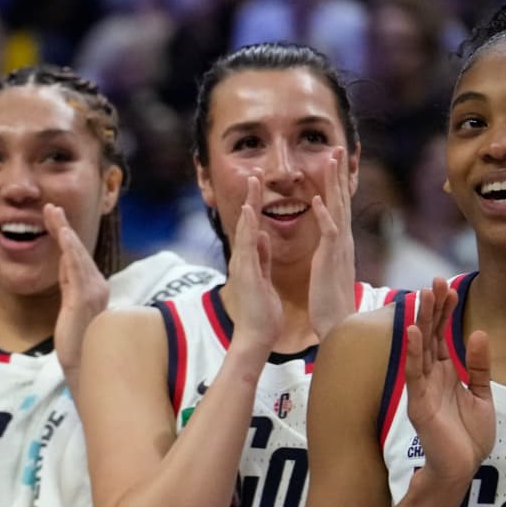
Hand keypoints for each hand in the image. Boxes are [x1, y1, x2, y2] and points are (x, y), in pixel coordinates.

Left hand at [46, 202, 107, 377]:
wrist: (84, 365)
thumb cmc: (78, 341)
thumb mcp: (70, 307)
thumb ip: (70, 286)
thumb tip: (65, 268)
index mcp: (92, 286)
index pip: (76, 255)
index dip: (65, 235)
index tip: (53, 217)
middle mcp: (96, 285)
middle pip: (77, 249)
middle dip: (63, 226)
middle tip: (50, 206)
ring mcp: (92, 291)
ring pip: (77, 254)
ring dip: (64, 231)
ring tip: (53, 213)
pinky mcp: (84, 298)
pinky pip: (76, 268)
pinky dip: (70, 249)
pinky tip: (62, 234)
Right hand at [224, 175, 280, 356]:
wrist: (257, 335)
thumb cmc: (262, 310)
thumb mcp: (264, 277)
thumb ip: (261, 256)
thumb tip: (260, 235)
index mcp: (250, 259)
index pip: (253, 226)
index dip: (256, 203)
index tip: (260, 183)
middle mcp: (243, 258)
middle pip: (246, 221)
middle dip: (250, 196)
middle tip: (254, 171)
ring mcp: (242, 264)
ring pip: (245, 228)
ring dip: (248, 203)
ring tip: (252, 182)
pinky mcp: (246, 272)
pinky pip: (247, 246)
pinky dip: (248, 227)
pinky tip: (250, 211)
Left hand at [306, 148, 357, 339]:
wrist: (337, 322)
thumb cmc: (330, 299)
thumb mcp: (327, 267)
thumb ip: (329, 251)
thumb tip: (330, 241)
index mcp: (338, 241)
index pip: (338, 205)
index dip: (336, 183)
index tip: (332, 162)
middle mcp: (342, 239)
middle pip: (341, 198)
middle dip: (338, 173)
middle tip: (337, 147)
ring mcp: (338, 247)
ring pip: (338, 207)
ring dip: (334, 182)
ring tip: (332, 159)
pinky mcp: (331, 258)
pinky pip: (329, 232)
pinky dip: (324, 214)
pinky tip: (318, 198)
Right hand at [404, 281, 494, 485]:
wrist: (460, 467)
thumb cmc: (467, 436)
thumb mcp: (481, 393)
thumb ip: (478, 366)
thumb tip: (476, 334)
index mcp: (445, 374)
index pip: (442, 336)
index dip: (444, 312)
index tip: (447, 287)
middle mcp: (430, 377)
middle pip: (429, 336)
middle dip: (432, 309)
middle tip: (434, 281)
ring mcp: (422, 389)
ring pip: (420, 349)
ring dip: (421, 322)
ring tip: (423, 296)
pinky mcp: (418, 404)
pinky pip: (414, 374)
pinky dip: (413, 353)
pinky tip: (414, 332)